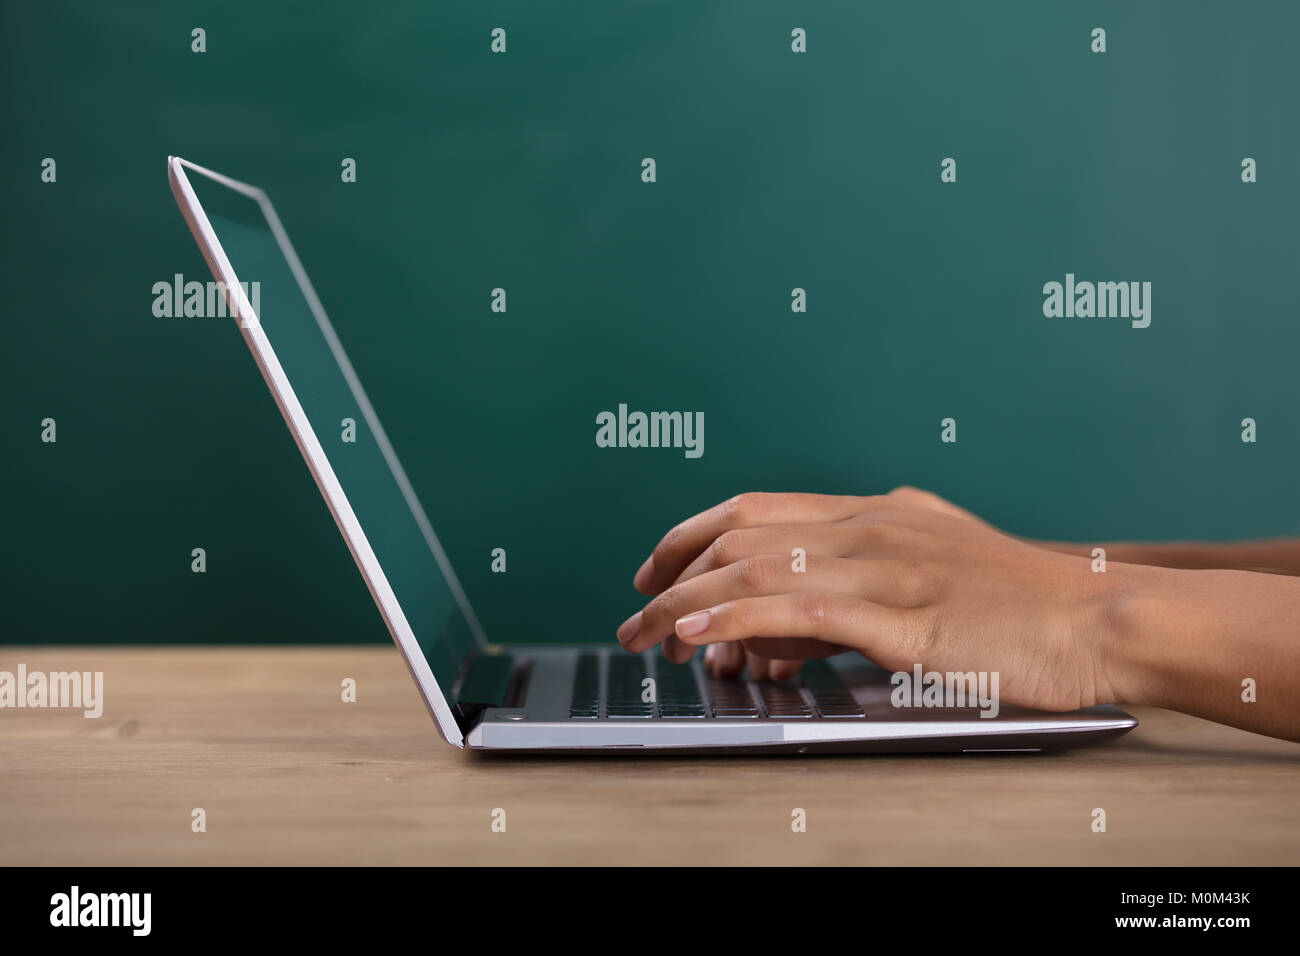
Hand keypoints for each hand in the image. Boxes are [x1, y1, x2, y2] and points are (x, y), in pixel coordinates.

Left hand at [617, 490, 1123, 711]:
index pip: (757, 510)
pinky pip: (796, 607)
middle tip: (636, 612)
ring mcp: (884, 565)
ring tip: (648, 634)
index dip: (692, 535)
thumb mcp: (933, 572)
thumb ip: (861, 582)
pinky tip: (700, 634)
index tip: (657, 568)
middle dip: (674, 572)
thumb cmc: (1023, 605)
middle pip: (740, 533)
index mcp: (876, 512)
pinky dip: (737, 617)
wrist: (1100, 618)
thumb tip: (788, 620)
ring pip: (757, 567)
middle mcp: (870, 526)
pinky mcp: (901, 615)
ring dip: (689, 602)